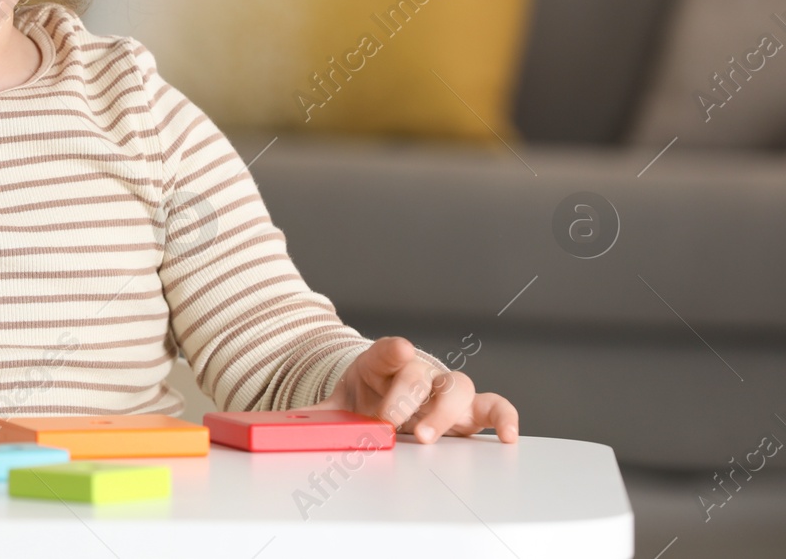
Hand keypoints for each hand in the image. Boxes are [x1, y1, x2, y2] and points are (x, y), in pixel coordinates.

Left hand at [312, 336, 518, 443]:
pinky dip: (504, 419)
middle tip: (391, 420)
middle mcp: (418, 372)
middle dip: (406, 396)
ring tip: (426, 436)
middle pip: (419, 374)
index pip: (386, 351)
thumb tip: (284, 429)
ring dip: (445, 411)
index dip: (392, 352)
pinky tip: (505, 438)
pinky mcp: (468, 411)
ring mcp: (444, 390)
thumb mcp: (336, 406)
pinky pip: (494, 407)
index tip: (399, 351)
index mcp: (381, 364)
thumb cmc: (363, 398)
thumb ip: (318, 417)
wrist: (380, 398)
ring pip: (459, 387)